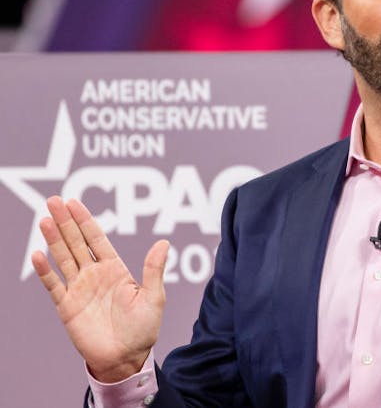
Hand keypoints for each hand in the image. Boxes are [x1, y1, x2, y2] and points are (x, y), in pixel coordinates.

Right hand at [31, 196, 168, 382]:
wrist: (126, 358)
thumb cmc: (143, 329)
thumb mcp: (154, 297)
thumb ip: (154, 270)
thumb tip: (164, 242)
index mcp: (115, 269)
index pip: (97, 239)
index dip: (85, 220)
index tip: (74, 202)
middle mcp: (94, 275)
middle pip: (76, 243)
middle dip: (65, 222)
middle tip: (53, 200)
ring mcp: (79, 289)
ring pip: (63, 258)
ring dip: (53, 240)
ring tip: (44, 220)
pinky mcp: (67, 307)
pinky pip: (54, 285)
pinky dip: (46, 271)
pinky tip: (38, 255)